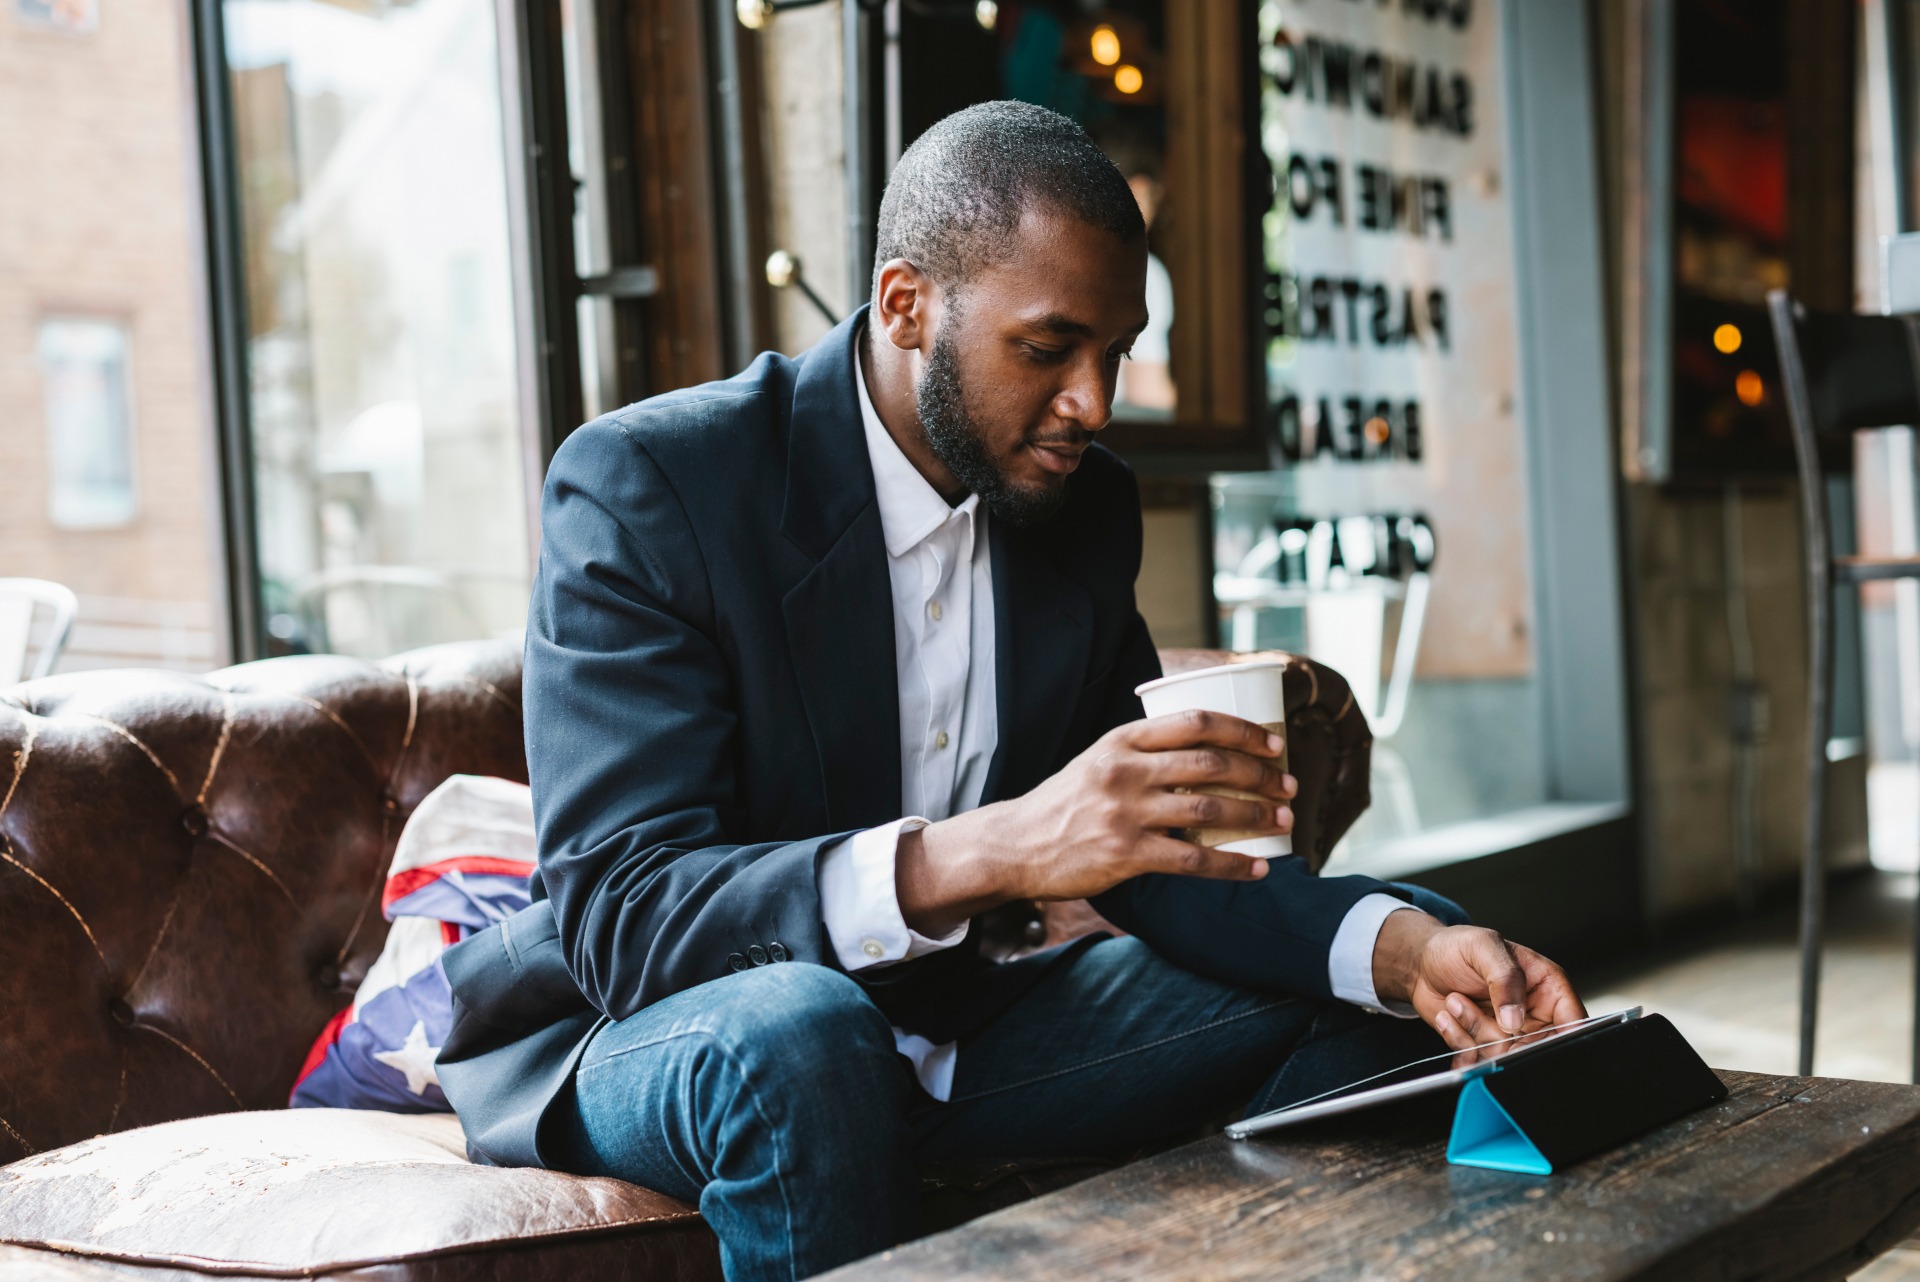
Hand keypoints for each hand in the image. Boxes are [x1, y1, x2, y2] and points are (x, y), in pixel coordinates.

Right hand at [897, 710, 1295, 934]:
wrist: (1016, 845)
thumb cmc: (1063, 803)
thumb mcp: (1097, 761)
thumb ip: (1141, 753)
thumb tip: (1202, 752)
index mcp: (1122, 740)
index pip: (1195, 722)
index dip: (1243, 730)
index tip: (1274, 744)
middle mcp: (1125, 771)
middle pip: (1211, 763)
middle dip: (1260, 774)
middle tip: (1289, 786)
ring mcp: (1126, 813)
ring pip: (1209, 809)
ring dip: (1255, 816)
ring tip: (1284, 822)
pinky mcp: (1126, 855)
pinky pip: (1193, 860)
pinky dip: (1233, 865)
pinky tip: (1258, 869)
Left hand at [1371, 910, 1585, 1064]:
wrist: (1422, 964)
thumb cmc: (1455, 948)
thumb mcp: (1483, 948)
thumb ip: (1505, 978)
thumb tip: (1516, 1018)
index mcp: (1547, 986)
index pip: (1573, 1021)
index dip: (1559, 1036)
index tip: (1526, 1035)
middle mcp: (1533, 1013)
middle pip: (1537, 1048)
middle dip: (1504, 1038)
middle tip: (1480, 1016)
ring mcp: (1509, 1033)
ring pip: (1504, 1056)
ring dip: (1474, 1032)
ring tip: (1456, 1001)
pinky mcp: (1486, 1045)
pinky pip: (1479, 1060)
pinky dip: (1459, 1043)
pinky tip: (1448, 1016)